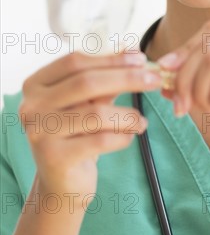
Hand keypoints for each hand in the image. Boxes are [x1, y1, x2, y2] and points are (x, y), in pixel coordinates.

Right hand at [19, 50, 162, 208]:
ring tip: (142, 121)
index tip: (141, 57)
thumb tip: (134, 51)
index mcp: (36, 84)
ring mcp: (40, 132)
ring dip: (128, 115)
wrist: (62, 183)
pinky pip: (101, 141)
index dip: (111, 58)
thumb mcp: (88, 101)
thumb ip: (105, 78)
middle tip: (155, 79)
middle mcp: (31, 106)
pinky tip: (130, 136)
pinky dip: (122, 137)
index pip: (75, 62)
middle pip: (86, 83)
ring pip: (96, 114)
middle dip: (126, 78)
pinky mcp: (54, 158)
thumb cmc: (77, 134)